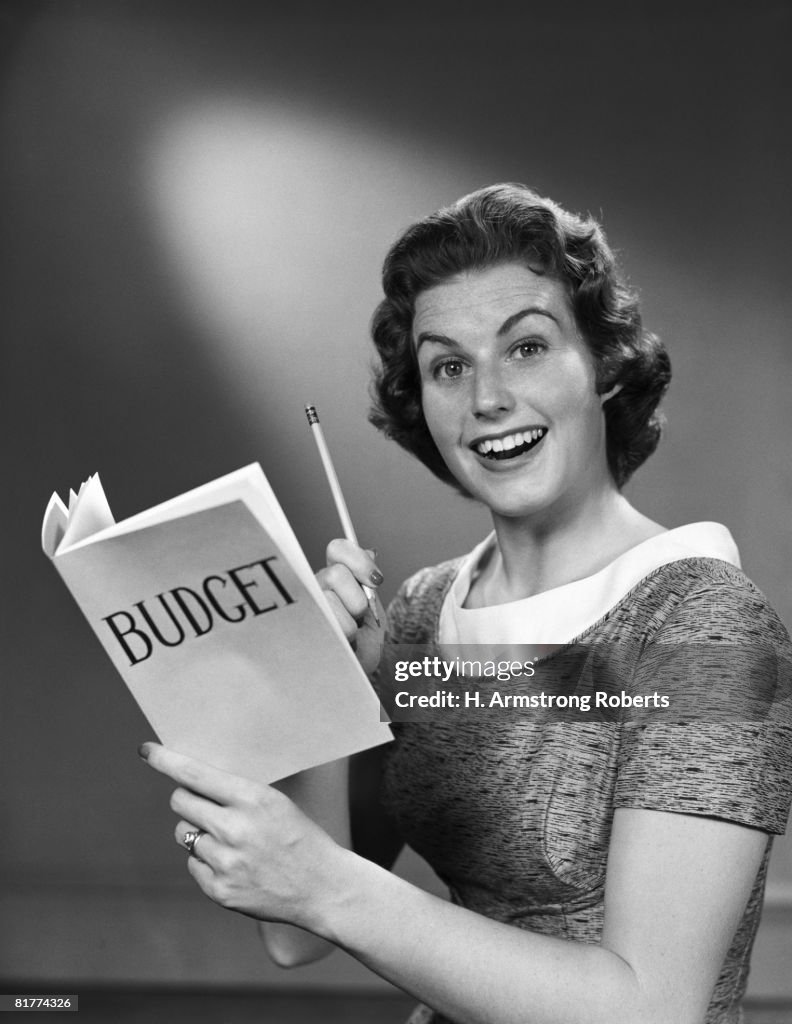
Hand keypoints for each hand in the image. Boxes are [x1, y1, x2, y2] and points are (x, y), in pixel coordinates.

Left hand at [139, 742, 345, 929]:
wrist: (322, 887)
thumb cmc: (299, 837)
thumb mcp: (275, 802)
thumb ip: (235, 793)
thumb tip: (191, 781)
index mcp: (252, 799)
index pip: (195, 774)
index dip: (166, 760)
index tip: (147, 750)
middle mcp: (234, 829)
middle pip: (180, 802)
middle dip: (187, 799)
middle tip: (205, 804)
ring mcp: (225, 863)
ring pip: (183, 834)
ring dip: (198, 832)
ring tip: (229, 840)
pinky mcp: (219, 891)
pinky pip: (192, 864)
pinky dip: (206, 861)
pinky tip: (234, 863)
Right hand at [317, 539, 384, 675]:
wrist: (360, 671)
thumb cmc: (365, 642)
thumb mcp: (374, 607)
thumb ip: (369, 579)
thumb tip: (370, 551)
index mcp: (334, 577)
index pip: (338, 549)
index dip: (359, 560)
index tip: (375, 580)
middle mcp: (315, 588)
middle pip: (335, 573)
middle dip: (357, 599)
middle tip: (359, 617)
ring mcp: (306, 608)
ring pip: (331, 600)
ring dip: (351, 623)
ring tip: (349, 635)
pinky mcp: (302, 630)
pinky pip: (329, 624)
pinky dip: (345, 637)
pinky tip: (342, 644)